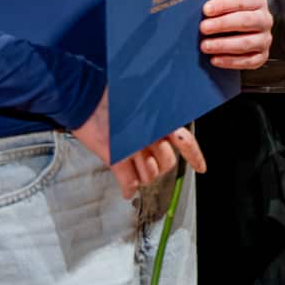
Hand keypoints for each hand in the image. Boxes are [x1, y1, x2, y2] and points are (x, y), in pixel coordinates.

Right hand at [70, 91, 206, 198]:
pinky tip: (127, 191)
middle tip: (143, 158)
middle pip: (167, 163)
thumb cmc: (107, 95)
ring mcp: (135, 147)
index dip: (195, 157)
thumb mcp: (137, 103)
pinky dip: (128, 189)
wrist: (83, 94)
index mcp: (160, 119)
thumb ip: (150, 119)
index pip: (185, 142)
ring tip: (128, 161)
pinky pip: (129, 182)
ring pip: (149, 175)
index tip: (201, 168)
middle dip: (156, 165)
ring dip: (140, 173)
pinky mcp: (117, 158)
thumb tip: (158, 133)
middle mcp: (151, 133)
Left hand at [198, 0, 272, 69]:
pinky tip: (215, 59)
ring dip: (223, 45)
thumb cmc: (233, 15)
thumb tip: (202, 10)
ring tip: (205, 46)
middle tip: (204, 28)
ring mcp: (265, 39)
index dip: (223, 5)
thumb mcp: (229, 5)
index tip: (206, 10)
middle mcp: (265, 20)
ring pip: (246, 43)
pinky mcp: (262, 56)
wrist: (246, 31)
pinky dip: (229, 61)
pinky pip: (247, 61)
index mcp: (258, 2)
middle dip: (222, 24)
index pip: (241, 1)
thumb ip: (218, 5)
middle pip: (245, 21)